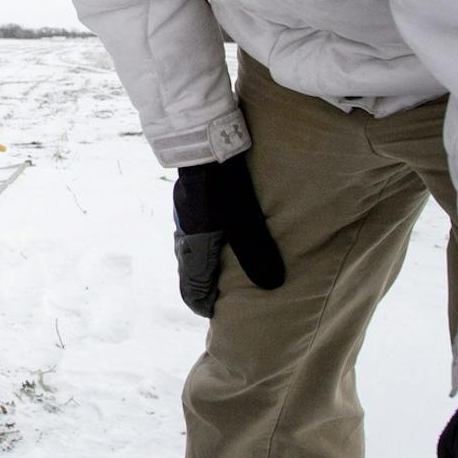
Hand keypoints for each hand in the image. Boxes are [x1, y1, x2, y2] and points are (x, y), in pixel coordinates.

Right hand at [171, 151, 284, 315]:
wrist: (204, 142)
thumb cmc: (223, 183)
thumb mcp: (244, 218)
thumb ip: (257, 251)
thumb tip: (272, 286)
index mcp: (195, 247)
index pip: (192, 288)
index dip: (204, 305)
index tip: (217, 315)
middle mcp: (185, 235)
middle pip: (191, 271)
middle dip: (206, 287)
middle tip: (224, 297)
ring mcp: (185, 216)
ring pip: (192, 250)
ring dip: (206, 264)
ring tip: (227, 268)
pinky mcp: (190, 200)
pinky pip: (196, 231)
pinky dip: (207, 244)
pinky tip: (224, 234)